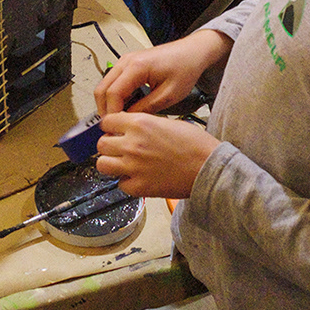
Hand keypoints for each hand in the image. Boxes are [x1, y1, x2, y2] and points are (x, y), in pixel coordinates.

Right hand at [94, 31, 231, 116]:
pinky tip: (127, 107)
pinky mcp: (128, 64)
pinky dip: (114, 96)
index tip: (117, 128)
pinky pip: (113, 81)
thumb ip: (147, 108)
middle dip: (105, 110)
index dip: (112, 114)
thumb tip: (128, 120)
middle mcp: (126, 61)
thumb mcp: (169, 95)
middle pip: (101, 88)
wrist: (191, 52)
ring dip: (108, 103)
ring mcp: (125, 61)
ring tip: (121, 119)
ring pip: (104, 85)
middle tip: (114, 127)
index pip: (112, 93)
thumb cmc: (184, 68)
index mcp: (137, 66)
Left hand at [95, 112, 219, 198]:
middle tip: (118, 148)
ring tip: (122, 163)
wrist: (208, 168)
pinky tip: (136, 178)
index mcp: (140, 124)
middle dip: (109, 145)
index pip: (107, 122)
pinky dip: (126, 182)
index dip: (111, 126)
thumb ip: (145, 124)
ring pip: (102, 165)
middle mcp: (132, 144)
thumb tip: (132, 127)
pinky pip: (120, 185)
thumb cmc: (195, 144)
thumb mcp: (168, 122)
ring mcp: (134, 167)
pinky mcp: (140, 187)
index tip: (115, 130)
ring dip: (111, 163)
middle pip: (101, 144)